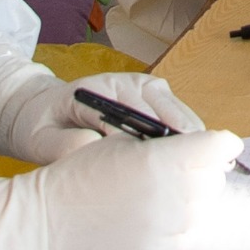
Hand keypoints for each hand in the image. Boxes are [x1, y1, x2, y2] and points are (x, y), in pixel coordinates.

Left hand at [0, 50, 206, 165]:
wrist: (42, 112)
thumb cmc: (43, 126)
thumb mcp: (41, 139)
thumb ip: (64, 144)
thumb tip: (95, 148)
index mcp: (101, 89)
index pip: (135, 108)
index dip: (153, 133)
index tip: (167, 157)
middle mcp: (128, 83)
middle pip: (165, 106)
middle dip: (183, 136)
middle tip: (200, 166)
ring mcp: (144, 90)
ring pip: (176, 111)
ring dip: (191, 138)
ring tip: (208, 166)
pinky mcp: (152, 100)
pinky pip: (176, 117)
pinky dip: (188, 138)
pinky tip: (197, 162)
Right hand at [0, 129, 238, 249]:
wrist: (46, 220)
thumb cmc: (80, 172)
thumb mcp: (123, 140)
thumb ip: (166, 142)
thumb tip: (202, 146)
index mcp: (163, 161)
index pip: (219, 148)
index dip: (221, 142)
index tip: (220, 143)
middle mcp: (171, 197)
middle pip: (215, 180)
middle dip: (204, 170)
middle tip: (185, 167)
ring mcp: (165, 230)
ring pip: (201, 210)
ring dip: (191, 198)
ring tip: (161, 191)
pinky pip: (181, 235)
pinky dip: (172, 224)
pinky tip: (145, 214)